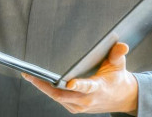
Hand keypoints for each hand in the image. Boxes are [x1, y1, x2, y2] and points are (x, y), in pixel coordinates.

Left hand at [23, 42, 137, 114]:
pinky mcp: (74, 107)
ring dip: (42, 88)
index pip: (87, 87)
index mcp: (99, 88)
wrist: (121, 98)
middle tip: (30, 75)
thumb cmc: (116, 78)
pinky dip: (48, 91)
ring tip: (29, 76)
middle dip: (45, 86)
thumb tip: (122, 45)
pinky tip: (38, 81)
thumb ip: (118, 54)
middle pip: (63, 95)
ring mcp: (80, 106)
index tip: (69, 82)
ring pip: (58, 98)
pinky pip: (58, 100)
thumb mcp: (119, 65)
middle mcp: (88, 100)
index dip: (78, 85)